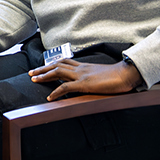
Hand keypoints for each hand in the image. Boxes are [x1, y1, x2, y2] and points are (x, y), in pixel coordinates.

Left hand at [28, 59, 142, 101]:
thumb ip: (96, 77)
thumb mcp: (104, 75)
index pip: (65, 62)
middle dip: (43, 68)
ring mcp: (81, 75)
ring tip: (33, 80)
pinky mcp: (84, 84)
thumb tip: (93, 83)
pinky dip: (55, 92)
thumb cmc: (119, 76)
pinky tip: (49, 97)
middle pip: (57, 65)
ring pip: (57, 71)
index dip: (53, 64)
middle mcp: (81, 68)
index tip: (44, 67)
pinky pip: (65, 87)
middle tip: (32, 73)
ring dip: (44, 75)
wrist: (128, 73)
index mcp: (85, 66)